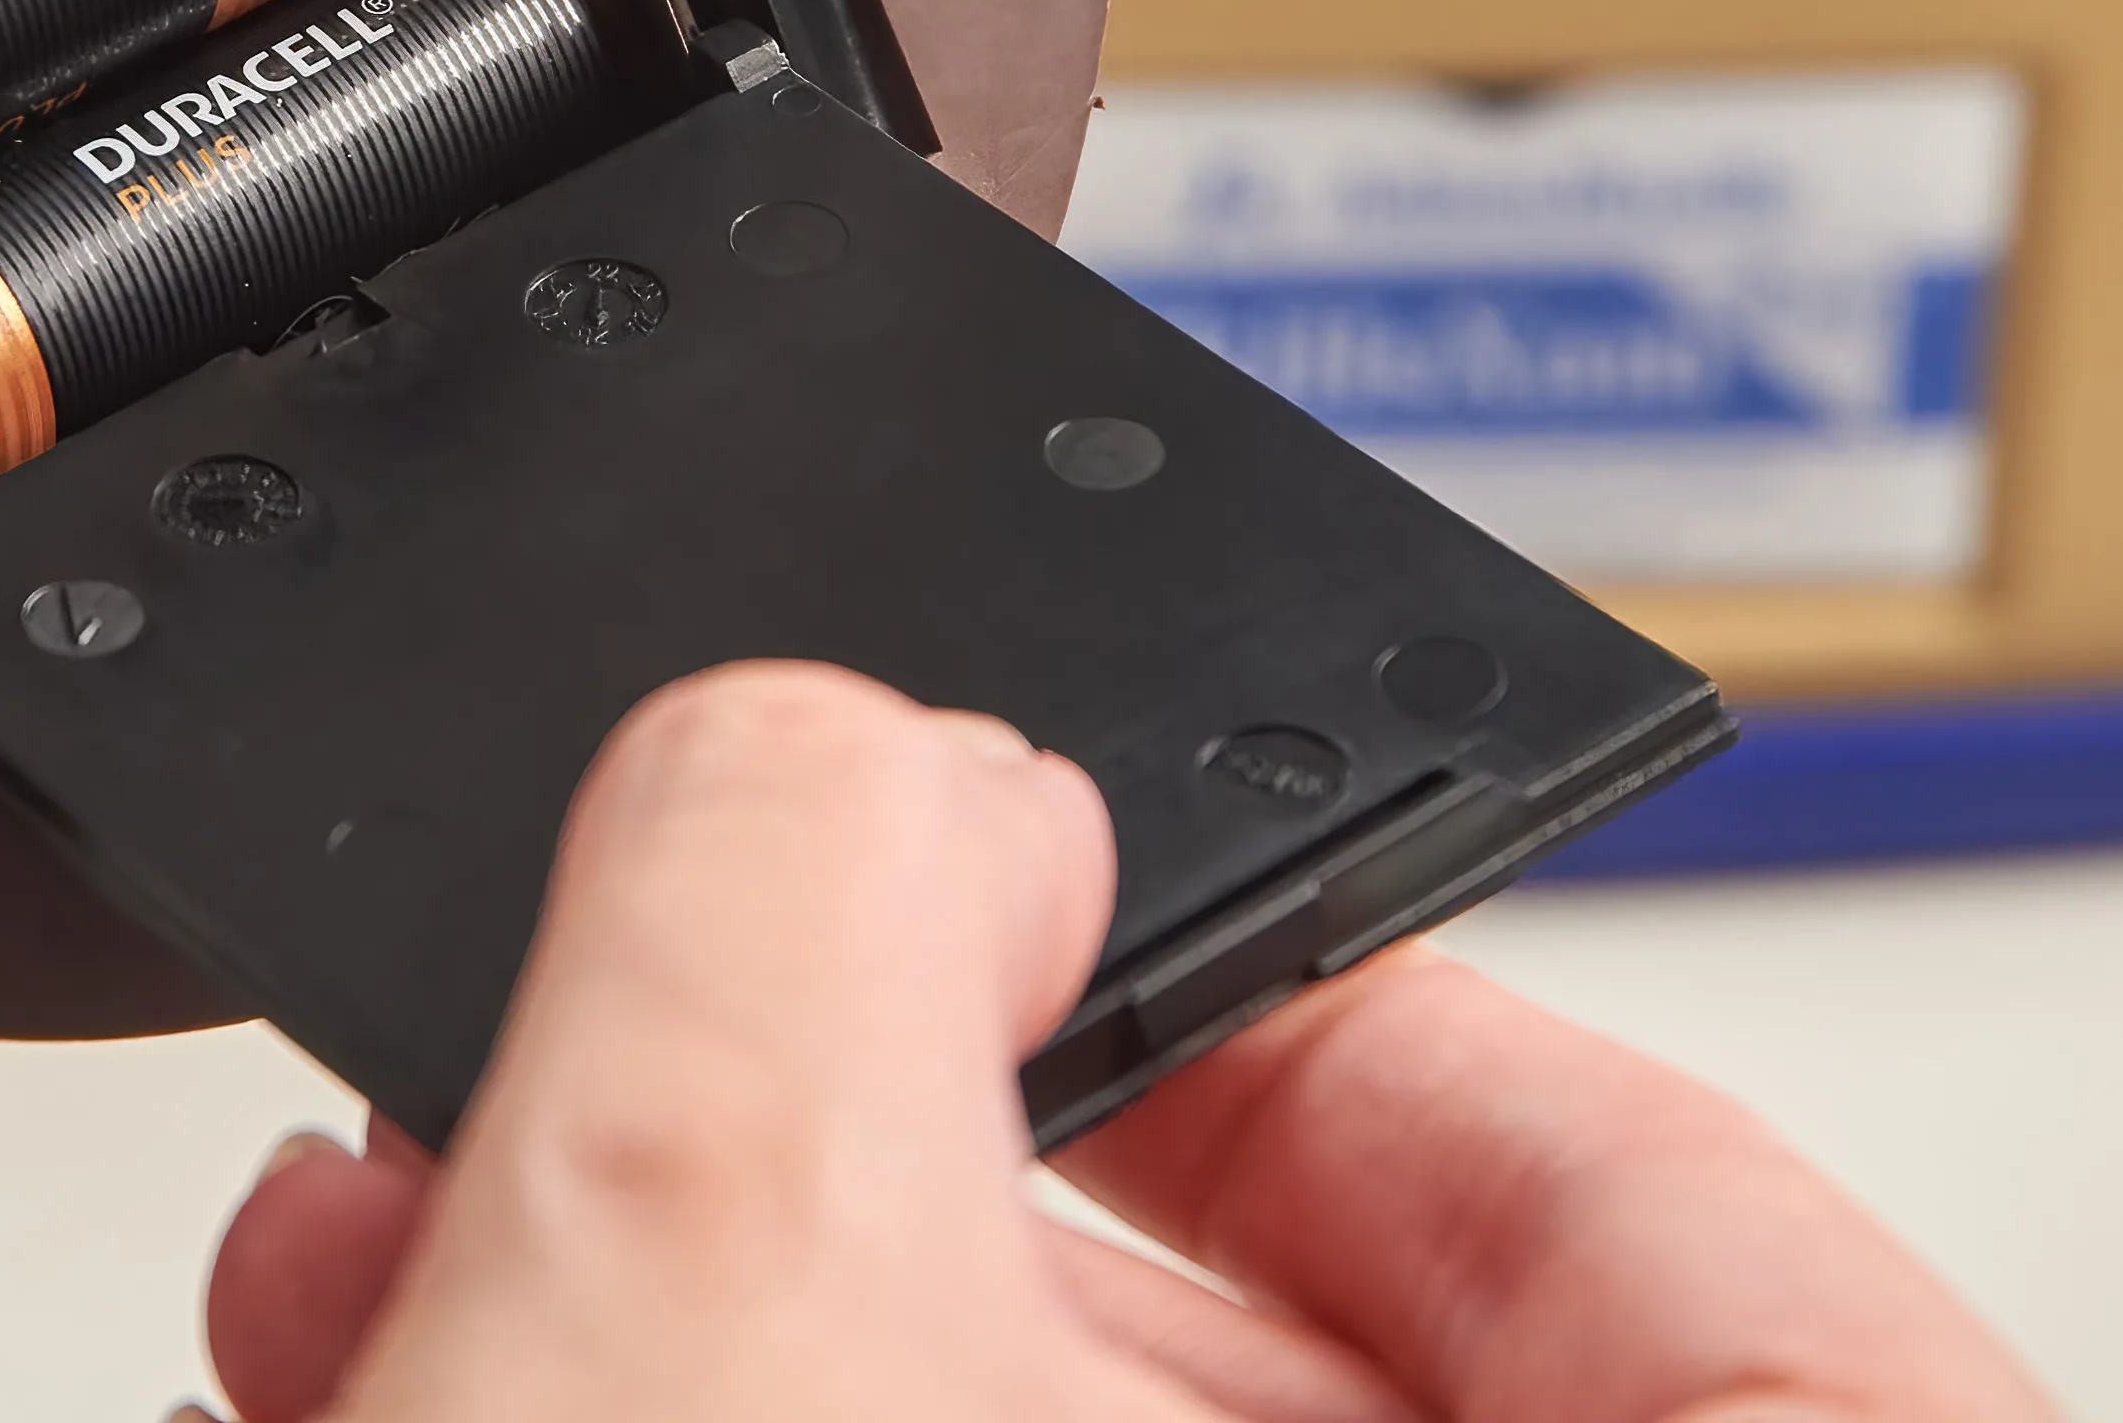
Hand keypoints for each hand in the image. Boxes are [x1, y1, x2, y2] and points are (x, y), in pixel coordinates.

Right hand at [205, 663, 2048, 1419]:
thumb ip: (810, 869)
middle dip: (888, 1159)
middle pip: (1281, 1372)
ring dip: (698, 1317)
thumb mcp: (729, 1269)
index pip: (1710, 1244)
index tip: (1141, 928)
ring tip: (446, 1219)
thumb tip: (858, 761)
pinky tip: (413, 1379)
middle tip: (700, 1040)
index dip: (1387, 1005)